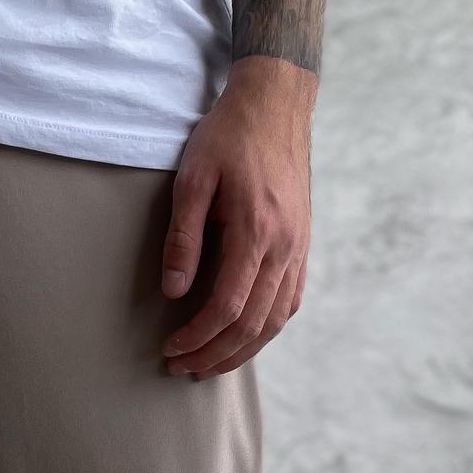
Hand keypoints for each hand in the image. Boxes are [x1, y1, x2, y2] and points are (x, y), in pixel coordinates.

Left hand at [160, 58, 315, 377]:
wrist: (276, 104)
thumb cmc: (228, 136)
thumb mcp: (192, 178)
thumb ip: (182, 237)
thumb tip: (174, 292)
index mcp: (257, 231)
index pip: (228, 306)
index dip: (198, 337)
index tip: (170, 349)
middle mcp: (285, 247)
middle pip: (253, 324)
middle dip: (215, 354)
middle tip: (183, 368)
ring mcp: (299, 248)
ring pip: (275, 320)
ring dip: (242, 350)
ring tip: (211, 365)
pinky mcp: (302, 245)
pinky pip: (289, 301)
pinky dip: (266, 329)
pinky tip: (245, 338)